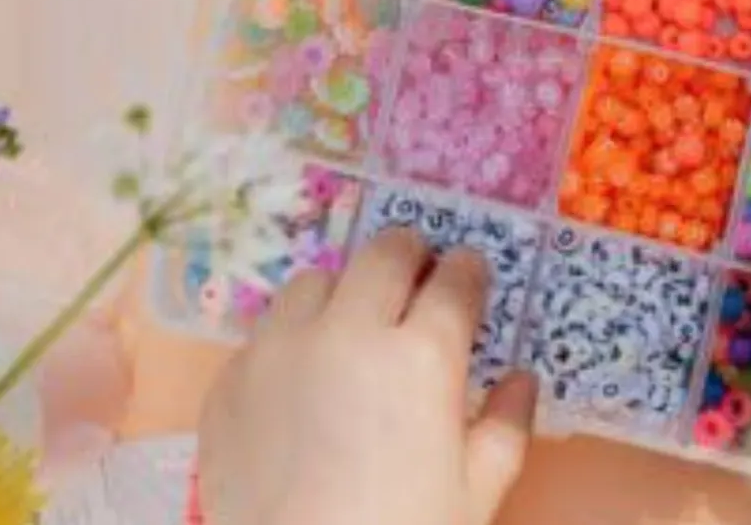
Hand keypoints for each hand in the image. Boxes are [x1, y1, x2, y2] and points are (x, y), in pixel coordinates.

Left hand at [198, 229, 536, 524]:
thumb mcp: (474, 497)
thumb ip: (505, 428)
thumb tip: (521, 380)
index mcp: (421, 357)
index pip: (454, 280)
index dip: (467, 270)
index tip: (468, 274)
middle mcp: (349, 333)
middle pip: (384, 253)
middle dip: (409, 257)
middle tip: (415, 279)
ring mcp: (280, 350)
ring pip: (315, 280)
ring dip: (341, 293)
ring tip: (348, 327)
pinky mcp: (229, 380)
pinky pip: (263, 334)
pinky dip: (288, 343)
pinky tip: (297, 382)